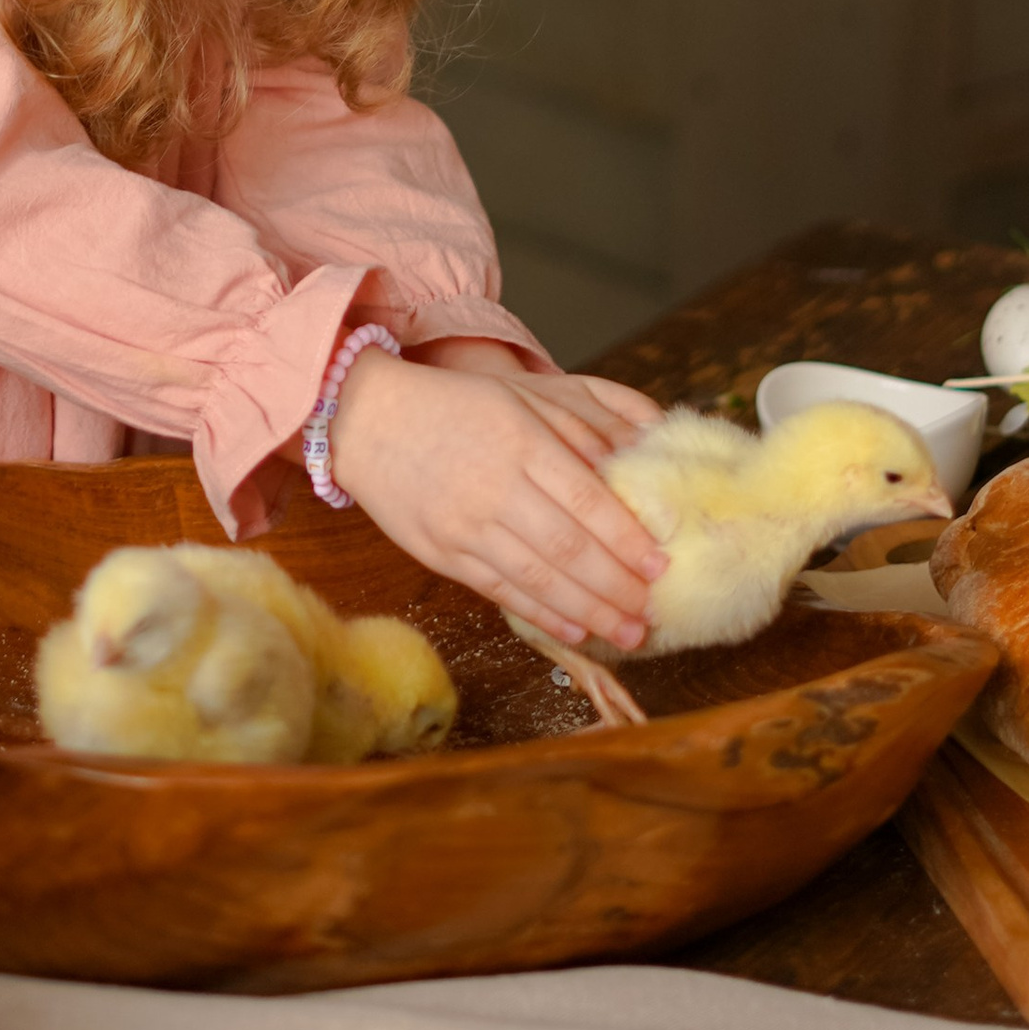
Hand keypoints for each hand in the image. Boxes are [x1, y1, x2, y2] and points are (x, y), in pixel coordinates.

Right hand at [328, 350, 664, 648]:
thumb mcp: (520, 397)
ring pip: (538, 578)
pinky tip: (574, 628)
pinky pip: (499, 590)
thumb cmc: (454, 403)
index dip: (629, 539)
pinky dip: (541, 613)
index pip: (588, 501)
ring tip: (628, 632)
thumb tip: (634, 466)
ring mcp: (464, 526)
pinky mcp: (441, 553)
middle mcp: (494, 488)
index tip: (662, 564)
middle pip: (569, 549)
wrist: (366, 418)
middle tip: (655, 611)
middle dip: (618, 588)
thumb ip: (577, 431)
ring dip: (589, 611)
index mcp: (521, 442)